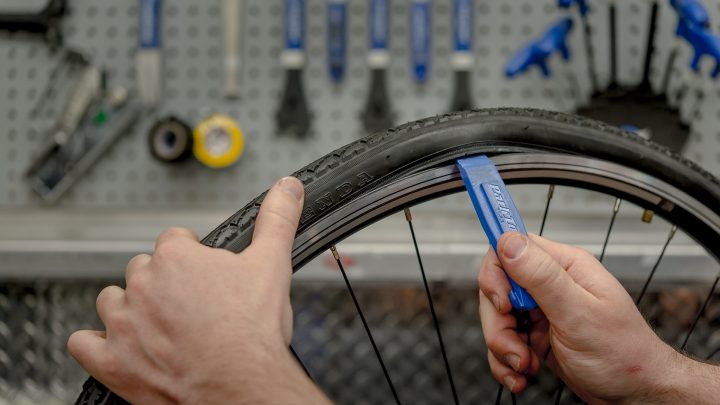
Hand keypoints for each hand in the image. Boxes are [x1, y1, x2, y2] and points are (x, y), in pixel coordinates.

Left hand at [68, 177, 329, 403]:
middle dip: (163, 282)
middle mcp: (143, 285)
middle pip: (143, 269)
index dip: (192, 255)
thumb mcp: (272, 265)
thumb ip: (277, 220)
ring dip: (130, 307)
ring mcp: (123, 324)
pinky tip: (119, 345)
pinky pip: (84, 343)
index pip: (174, 240)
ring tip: (159, 323)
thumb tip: (286, 188)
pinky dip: (97, 343)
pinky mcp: (111, 361)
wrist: (242, 388)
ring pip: (112, 300)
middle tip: (190, 304)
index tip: (205, 273)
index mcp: (176, 257)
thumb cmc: (252, 334)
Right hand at [478, 232, 677, 402]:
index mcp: (565, 267)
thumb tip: (509, 241)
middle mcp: (551, 285)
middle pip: (497, 288)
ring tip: (525, 364)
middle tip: (515, 343)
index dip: (496, 272)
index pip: (512, 247)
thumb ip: (542, 275)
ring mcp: (541, 310)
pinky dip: (505, 360)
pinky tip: (523, 371)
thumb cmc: (624, 355)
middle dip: (498, 322)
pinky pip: (504, 340)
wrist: (635, 394)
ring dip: (503, 346)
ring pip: (497, 317)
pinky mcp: (536, 334)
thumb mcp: (579, 313)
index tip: (500, 299)